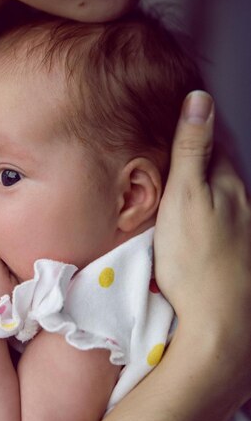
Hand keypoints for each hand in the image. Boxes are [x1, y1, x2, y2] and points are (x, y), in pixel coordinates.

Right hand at [154, 91, 250, 402]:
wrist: (219, 320)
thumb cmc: (196, 257)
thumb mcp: (185, 196)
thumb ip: (191, 149)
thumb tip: (199, 100)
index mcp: (228, 184)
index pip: (215, 141)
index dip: (198, 124)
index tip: (181, 110)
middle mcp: (241, 202)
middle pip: (222, 167)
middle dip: (204, 151)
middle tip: (178, 139)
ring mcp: (240, 229)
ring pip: (224, 193)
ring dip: (207, 180)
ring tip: (186, 175)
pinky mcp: (234, 252)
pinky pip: (221, 217)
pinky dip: (208, 207)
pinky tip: (198, 216)